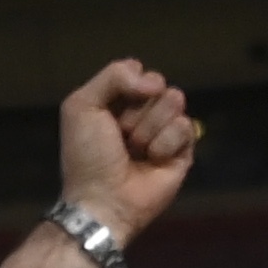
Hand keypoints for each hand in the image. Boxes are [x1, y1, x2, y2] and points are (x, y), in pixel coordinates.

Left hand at [54, 57, 203, 239]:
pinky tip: (153, 160)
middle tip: (120, 135)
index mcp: (117, 101)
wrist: (103, 198)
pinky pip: (185, 126)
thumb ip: (113, 75)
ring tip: (135, 150)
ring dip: (148, 127)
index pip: (138, 70)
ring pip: (174, 100)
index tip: (110, 106)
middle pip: (158, 83)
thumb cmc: (87, 155)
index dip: (128, 83)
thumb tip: (155, 81)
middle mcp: (142, 112)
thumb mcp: (81, 105)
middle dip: (136, 110)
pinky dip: (164, 144)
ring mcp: (164, 130)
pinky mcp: (184, 149)